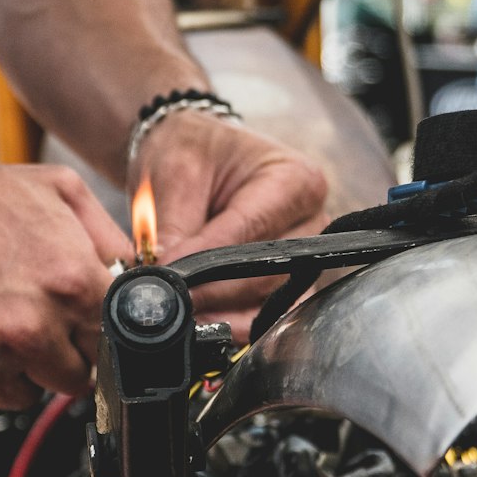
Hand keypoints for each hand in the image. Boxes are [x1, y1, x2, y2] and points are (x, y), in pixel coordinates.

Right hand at [0, 162, 133, 406]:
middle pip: (77, 377)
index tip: (84, 322)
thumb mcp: (54, 189)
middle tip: (34, 321)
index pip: (116, 339)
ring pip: (27, 393)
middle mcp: (30, 328)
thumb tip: (137, 268)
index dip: (99, 329)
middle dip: (63, 353)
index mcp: (68, 283)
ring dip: (18, 368)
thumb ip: (106, 233)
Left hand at [129, 112, 326, 333]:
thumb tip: (164, 277)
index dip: (205, 259)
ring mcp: (304, 256)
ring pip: (265, 299)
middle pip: (263, 272)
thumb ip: (174, 225)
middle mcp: (312, 220)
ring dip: (220, 311)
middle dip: (211, 291)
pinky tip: (202, 325)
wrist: (195, 156)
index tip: (167, 277)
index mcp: (296, 180)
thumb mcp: (176, 172)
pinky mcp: (288, 281)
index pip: (249, 229)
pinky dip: (232, 320)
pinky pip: (265, 312)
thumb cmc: (193, 151)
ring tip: (179, 315)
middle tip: (166, 301)